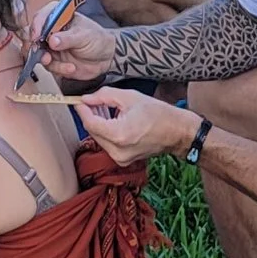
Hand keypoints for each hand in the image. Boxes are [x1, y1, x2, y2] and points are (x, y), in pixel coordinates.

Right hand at [43, 13, 122, 90]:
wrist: (107, 58)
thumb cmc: (97, 39)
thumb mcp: (84, 36)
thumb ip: (68, 38)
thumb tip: (52, 40)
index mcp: (59, 17)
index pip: (42, 16)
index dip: (36, 25)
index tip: (36, 36)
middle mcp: (52, 31)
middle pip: (33, 35)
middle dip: (35, 46)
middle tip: (42, 52)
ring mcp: (52, 47)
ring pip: (38, 53)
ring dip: (45, 59)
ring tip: (51, 61)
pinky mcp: (55, 61)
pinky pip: (50, 66)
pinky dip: (58, 68)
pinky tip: (70, 68)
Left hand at [71, 87, 195, 167]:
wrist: (177, 133)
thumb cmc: (158, 113)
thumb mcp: (130, 97)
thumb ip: (104, 96)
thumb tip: (86, 99)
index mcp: (119, 134)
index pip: (90, 123)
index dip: (82, 110)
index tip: (79, 100)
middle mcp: (117, 151)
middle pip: (92, 131)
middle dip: (90, 115)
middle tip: (93, 102)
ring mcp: (120, 158)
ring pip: (99, 138)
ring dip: (98, 123)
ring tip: (105, 109)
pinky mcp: (123, 160)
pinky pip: (107, 144)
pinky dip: (106, 132)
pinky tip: (113, 120)